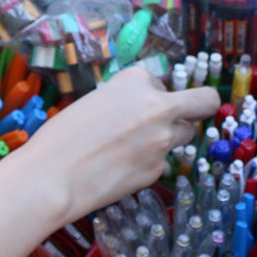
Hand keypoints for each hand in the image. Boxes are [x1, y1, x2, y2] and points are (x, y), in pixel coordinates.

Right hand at [0, 65, 220, 227]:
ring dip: (170, 136)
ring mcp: (162, 140)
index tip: (132, 104)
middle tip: (189, 112)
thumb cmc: (60, 135)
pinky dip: (149, 163)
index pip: (160, 81)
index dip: (148, 93)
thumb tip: (140, 111)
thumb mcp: (93, 101)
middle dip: (200, 105)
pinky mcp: (158, 170)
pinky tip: (122, 169)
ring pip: (186, 134)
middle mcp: (158, 106)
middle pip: (203, 102)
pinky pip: (163, 162)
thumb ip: (124, 101)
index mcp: (137, 80)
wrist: (52, 176)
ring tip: (137, 146)